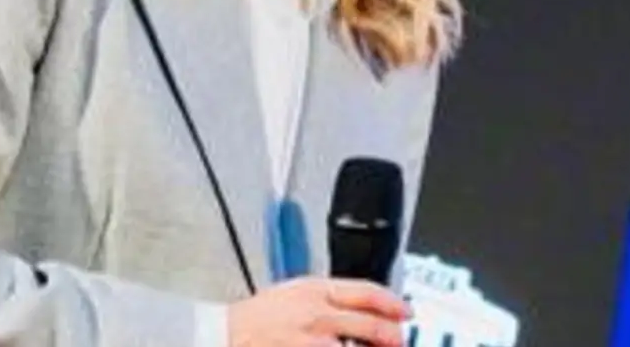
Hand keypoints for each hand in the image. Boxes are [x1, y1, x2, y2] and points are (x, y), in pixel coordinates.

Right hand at [227, 277, 410, 346]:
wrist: (223, 333)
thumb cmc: (256, 317)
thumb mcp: (293, 293)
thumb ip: (326, 299)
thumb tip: (360, 309)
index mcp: (314, 289)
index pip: (366, 291)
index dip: (393, 303)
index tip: (406, 313)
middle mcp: (316, 312)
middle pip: (371, 323)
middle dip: (392, 336)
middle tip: (399, 341)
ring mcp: (311, 339)